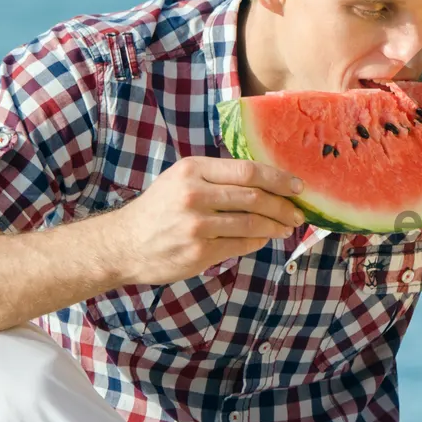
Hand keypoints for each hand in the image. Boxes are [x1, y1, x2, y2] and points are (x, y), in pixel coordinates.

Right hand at [100, 157, 306, 285]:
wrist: (123, 244)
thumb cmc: (160, 209)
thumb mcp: (182, 179)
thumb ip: (219, 177)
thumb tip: (269, 182)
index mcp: (193, 170)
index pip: (248, 171)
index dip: (278, 179)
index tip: (298, 186)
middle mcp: (194, 195)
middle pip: (255, 197)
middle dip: (284, 206)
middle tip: (298, 212)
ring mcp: (196, 225)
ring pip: (252, 223)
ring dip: (276, 226)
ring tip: (287, 227)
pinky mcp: (198, 251)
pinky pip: (241, 244)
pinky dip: (259, 241)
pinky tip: (264, 238)